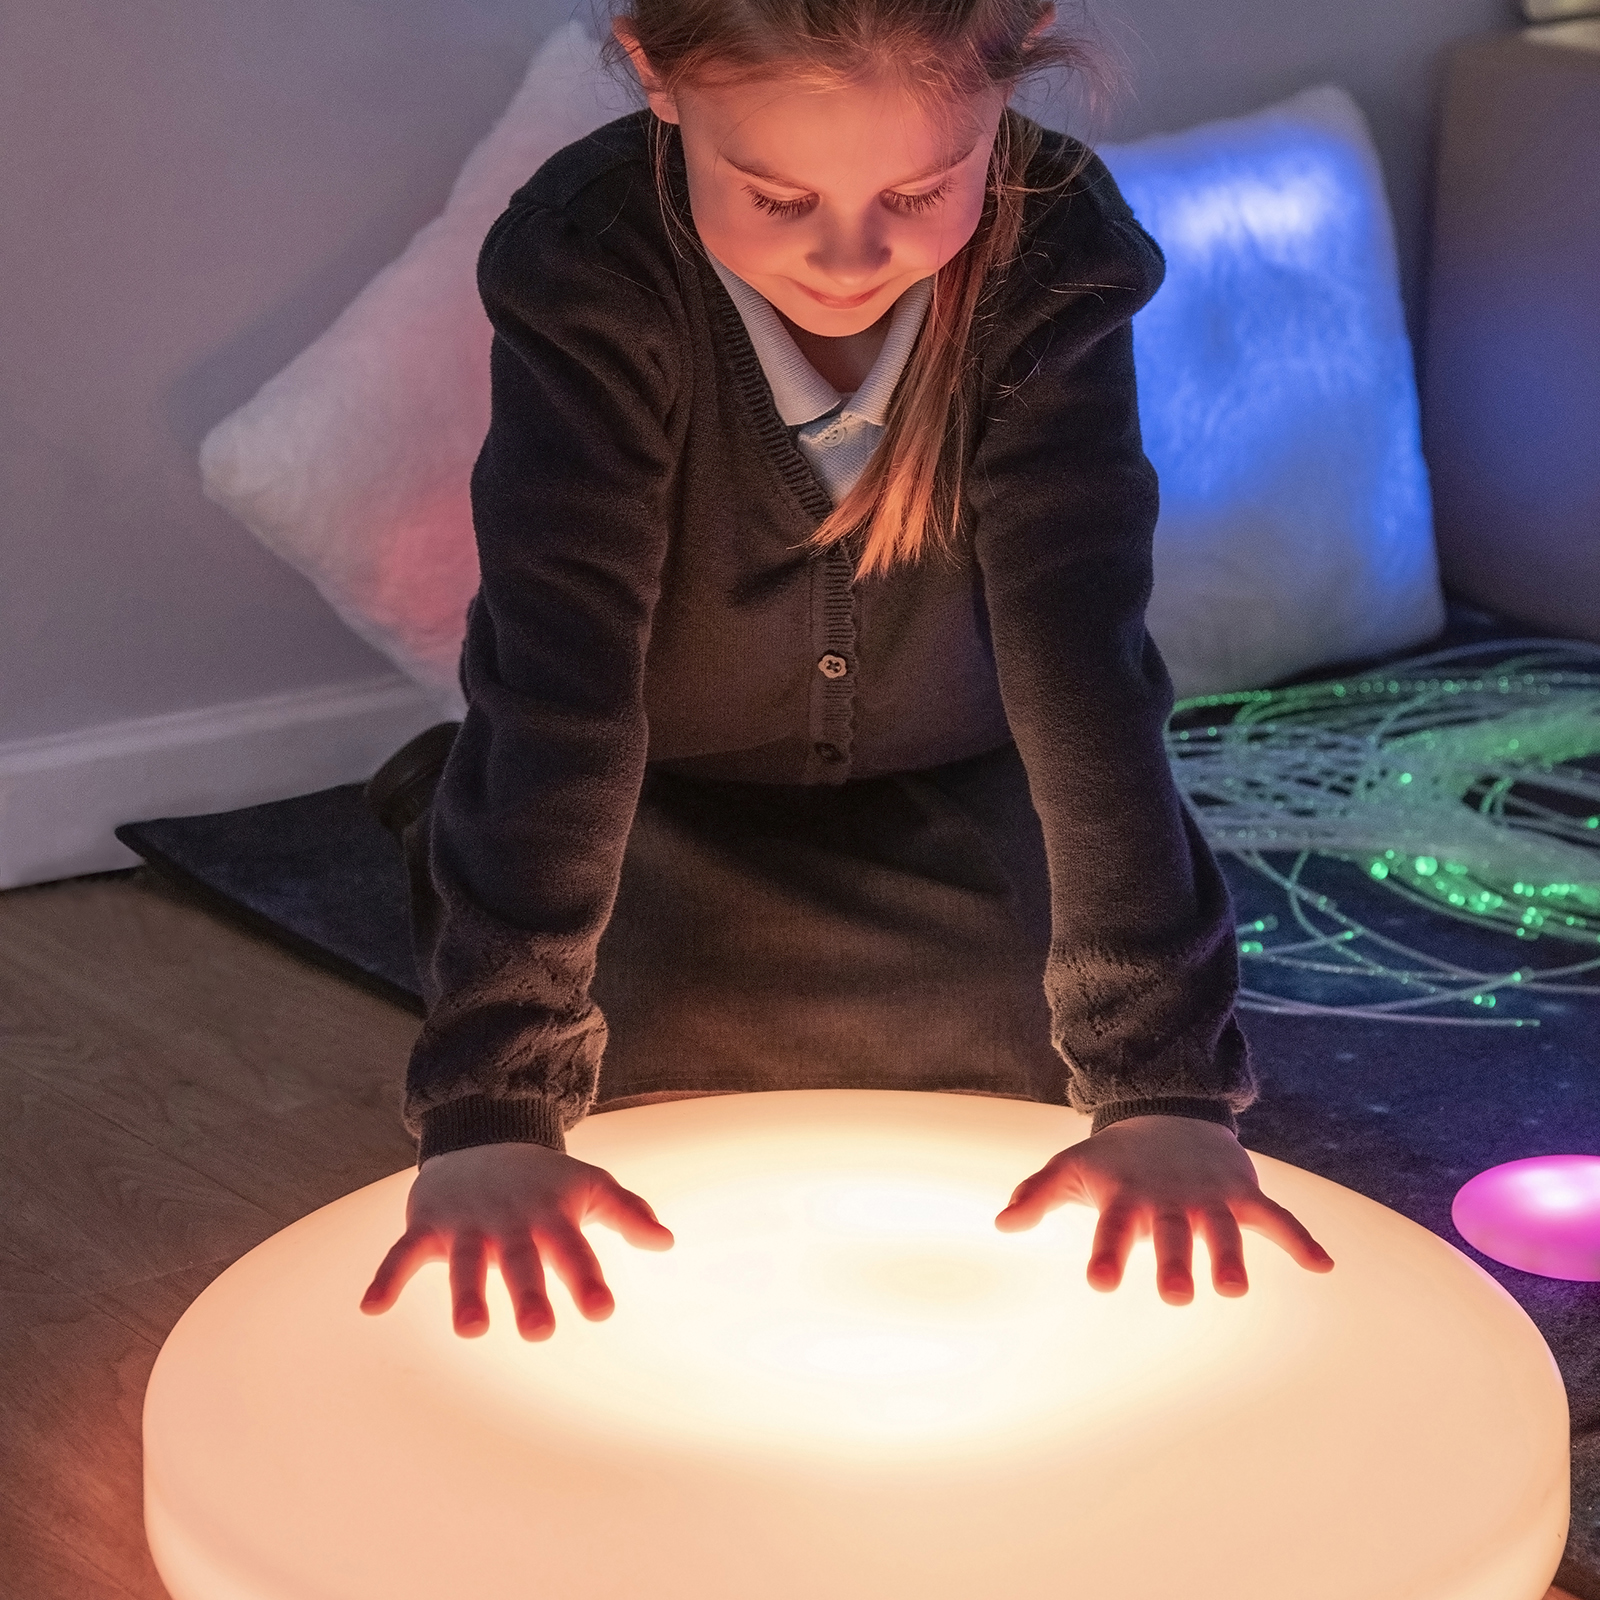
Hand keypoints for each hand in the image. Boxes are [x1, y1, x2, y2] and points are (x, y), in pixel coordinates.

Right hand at [360, 1142, 672, 1337]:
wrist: (482, 1136)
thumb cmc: (545, 1180)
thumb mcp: (590, 1185)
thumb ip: (628, 1212)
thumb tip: (668, 1241)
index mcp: (551, 1216)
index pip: (573, 1249)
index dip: (585, 1279)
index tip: (602, 1310)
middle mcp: (510, 1222)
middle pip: (520, 1261)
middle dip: (529, 1292)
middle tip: (540, 1330)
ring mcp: (467, 1224)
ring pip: (465, 1262)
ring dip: (467, 1293)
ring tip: (472, 1330)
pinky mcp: (427, 1225)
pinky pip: (402, 1253)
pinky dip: (386, 1278)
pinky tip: (371, 1308)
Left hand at [994, 1115, 1332, 1303]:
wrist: (1165, 1114)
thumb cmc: (1113, 1160)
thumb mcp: (1072, 1169)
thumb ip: (1038, 1194)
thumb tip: (1000, 1222)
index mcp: (1126, 1196)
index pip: (1114, 1226)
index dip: (1109, 1252)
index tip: (1102, 1281)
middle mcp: (1168, 1199)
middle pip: (1173, 1232)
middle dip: (1175, 1260)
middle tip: (1176, 1294)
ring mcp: (1208, 1197)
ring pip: (1223, 1228)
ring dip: (1229, 1256)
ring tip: (1234, 1288)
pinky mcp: (1242, 1194)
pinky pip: (1276, 1217)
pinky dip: (1301, 1239)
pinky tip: (1324, 1267)